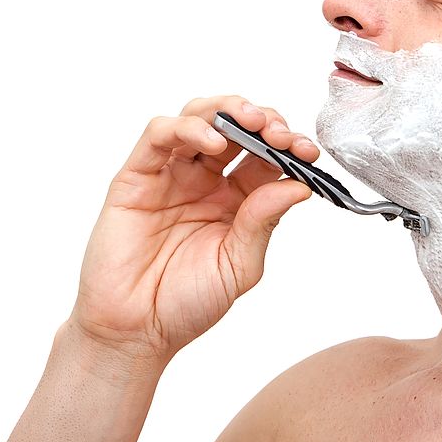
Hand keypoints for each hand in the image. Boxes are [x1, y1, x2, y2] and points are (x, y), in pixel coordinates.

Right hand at [69, 96, 318, 362]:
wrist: (135, 330)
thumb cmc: (186, 304)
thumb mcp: (239, 266)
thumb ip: (263, 223)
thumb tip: (298, 186)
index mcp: (235, 200)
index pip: (266, 156)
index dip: (288, 146)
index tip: (306, 150)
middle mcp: (204, 181)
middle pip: (236, 128)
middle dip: (263, 120)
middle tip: (279, 131)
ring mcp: (170, 175)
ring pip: (198, 118)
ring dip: (227, 110)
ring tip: (250, 122)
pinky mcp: (137, 176)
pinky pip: (158, 135)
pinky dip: (186, 127)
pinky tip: (212, 142)